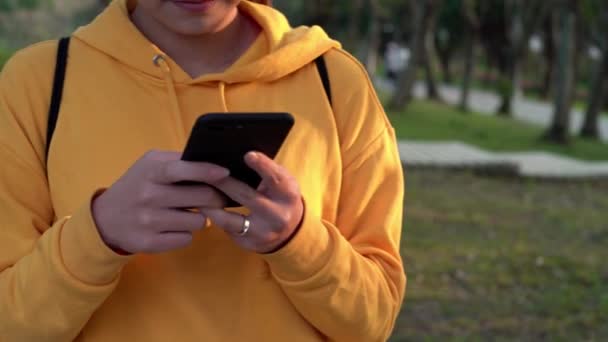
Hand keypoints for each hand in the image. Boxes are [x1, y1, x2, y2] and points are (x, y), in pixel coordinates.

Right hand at [92, 151, 230, 253]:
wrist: (105, 219)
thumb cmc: (138, 185)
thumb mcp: (151, 165)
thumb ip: (179, 161)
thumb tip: (214, 162)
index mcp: (151, 172)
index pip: (182, 169)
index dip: (206, 171)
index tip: (225, 173)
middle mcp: (149, 196)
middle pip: (201, 197)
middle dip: (216, 198)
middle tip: (218, 197)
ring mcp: (149, 221)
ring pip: (198, 221)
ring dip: (199, 217)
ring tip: (186, 212)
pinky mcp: (150, 243)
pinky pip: (186, 239)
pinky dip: (186, 233)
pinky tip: (174, 227)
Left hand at [201, 152, 303, 253]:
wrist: (290, 231)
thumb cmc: (280, 196)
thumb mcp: (281, 182)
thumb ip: (266, 170)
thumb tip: (236, 154)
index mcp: (288, 194)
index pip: (276, 178)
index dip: (262, 166)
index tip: (248, 155)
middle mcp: (278, 215)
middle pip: (246, 197)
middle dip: (224, 183)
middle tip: (204, 171)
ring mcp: (263, 233)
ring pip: (230, 220)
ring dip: (210, 206)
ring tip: (195, 194)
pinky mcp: (249, 244)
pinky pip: (226, 230)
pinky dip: (213, 218)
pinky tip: (201, 208)